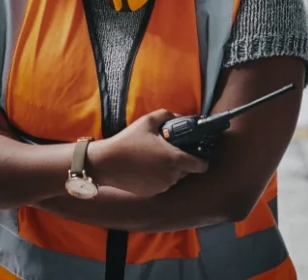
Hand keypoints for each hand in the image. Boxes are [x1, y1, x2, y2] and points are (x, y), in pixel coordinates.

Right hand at [92, 109, 208, 196]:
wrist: (106, 163)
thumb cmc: (127, 141)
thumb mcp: (147, 122)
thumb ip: (167, 116)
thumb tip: (178, 118)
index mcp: (175, 159)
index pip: (202, 165)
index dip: (201, 158)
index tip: (193, 152)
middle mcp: (173, 175)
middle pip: (187, 170)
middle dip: (181, 161)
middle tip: (166, 150)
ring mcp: (162, 186)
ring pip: (173, 177)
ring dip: (168, 169)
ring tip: (151, 158)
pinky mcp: (152, 192)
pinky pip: (161, 184)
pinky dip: (156, 177)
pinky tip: (143, 167)